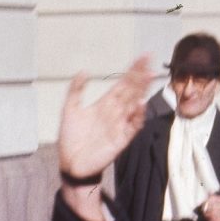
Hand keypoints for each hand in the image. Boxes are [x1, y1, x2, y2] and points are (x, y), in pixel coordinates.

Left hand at [56, 56, 162, 191]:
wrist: (69, 163)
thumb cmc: (71, 138)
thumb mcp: (70, 110)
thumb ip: (76, 90)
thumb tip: (84, 71)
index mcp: (105, 104)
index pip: (122, 84)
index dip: (132, 71)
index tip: (143, 57)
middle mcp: (115, 112)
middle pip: (131, 91)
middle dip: (140, 76)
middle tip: (149, 61)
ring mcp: (120, 125)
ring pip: (134, 105)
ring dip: (141, 91)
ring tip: (148, 77)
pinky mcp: (121, 139)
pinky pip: (132, 127)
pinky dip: (136, 117)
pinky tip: (139, 105)